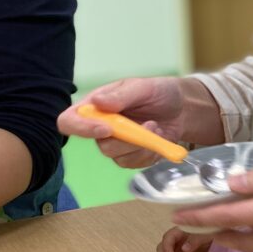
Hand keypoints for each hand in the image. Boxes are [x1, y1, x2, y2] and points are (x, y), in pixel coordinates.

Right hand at [58, 77, 222, 168]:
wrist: (182, 109)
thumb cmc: (159, 92)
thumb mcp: (143, 87)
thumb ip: (121, 95)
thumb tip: (97, 101)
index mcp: (95, 106)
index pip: (70, 121)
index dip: (82, 129)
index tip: (106, 129)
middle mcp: (100, 127)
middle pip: (100, 145)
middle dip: (128, 139)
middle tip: (149, 124)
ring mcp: (115, 144)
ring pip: (118, 157)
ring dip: (143, 145)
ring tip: (157, 128)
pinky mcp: (130, 157)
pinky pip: (134, 164)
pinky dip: (151, 153)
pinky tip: (159, 139)